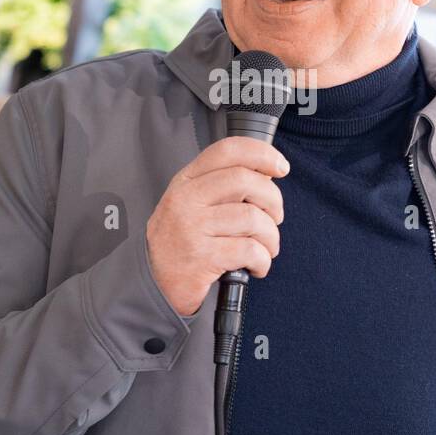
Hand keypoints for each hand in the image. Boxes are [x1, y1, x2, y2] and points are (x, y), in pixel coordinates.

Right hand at [145, 137, 287, 315]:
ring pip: (252, 217)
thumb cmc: (180, 242)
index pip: (227, 150)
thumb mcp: (192, 204)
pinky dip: (263, 260)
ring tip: (267, 248)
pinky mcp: (202, 257)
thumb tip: (267, 172)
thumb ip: (222, 186)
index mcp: (186, 181)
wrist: (153, 284)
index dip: (261, 153)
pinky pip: (249, 250)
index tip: (281, 167)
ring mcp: (192, 227)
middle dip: (273, 200)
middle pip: (245, 180)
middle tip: (275, 218)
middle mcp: (186, 199)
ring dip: (271, 237)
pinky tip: (256, 266)